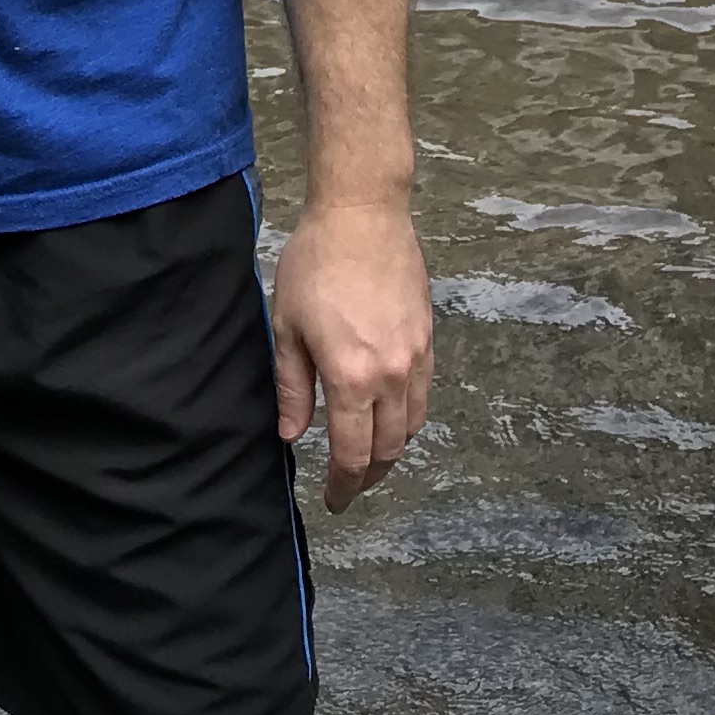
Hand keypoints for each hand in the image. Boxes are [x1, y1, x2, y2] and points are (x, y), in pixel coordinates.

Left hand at [271, 195, 432, 511]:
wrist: (363, 213)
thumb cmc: (316, 263)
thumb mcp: (288, 327)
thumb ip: (293, 388)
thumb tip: (293, 435)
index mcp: (351, 377)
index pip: (352, 454)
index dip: (343, 485)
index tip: (334, 501)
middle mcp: (391, 374)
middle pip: (389, 449)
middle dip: (368, 477)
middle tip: (350, 488)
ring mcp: (415, 356)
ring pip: (412, 426)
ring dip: (392, 451)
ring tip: (369, 458)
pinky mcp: (426, 338)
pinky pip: (422, 395)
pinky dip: (407, 418)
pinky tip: (388, 416)